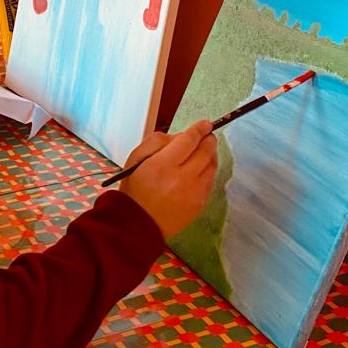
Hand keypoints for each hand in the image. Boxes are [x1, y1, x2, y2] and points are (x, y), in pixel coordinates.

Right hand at [118, 120, 217, 238]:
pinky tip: (199, 171)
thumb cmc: (135, 188)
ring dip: (210, 155)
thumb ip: (157, 141)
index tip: (205, 124)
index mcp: (163, 165)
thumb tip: (181, 137)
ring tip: (202, 152)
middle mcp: (182, 178)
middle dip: (208, 140)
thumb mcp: (136, 158)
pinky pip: (210, 181)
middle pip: (206, 151)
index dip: (200, 129)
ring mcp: (194, 193)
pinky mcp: (200, 204)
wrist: (137, 223)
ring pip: (212, 166)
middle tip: (206, 136)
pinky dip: (208, 172)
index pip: (189, 140)